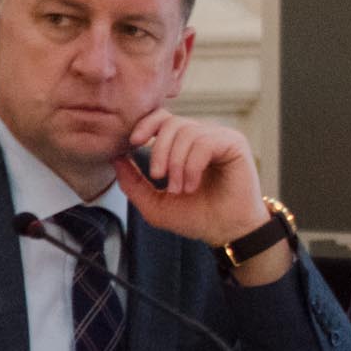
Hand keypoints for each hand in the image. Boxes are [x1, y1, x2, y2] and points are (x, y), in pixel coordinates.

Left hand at [113, 110, 270, 248]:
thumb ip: (133, 182)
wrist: (226, 233)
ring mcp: (221, 138)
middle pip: (171, 122)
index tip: (133, 143)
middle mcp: (204, 136)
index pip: (163, 118)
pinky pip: (204, 142)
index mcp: (186, 144)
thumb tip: (115, 158)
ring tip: (180, 188)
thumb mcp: (154, 203)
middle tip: (158, 177)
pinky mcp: (235, 144)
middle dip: (158, 150)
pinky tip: (193, 185)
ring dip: (176, 163)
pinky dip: (192, 165)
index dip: (146, 124)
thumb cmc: (196, 218)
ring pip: (187, 132)